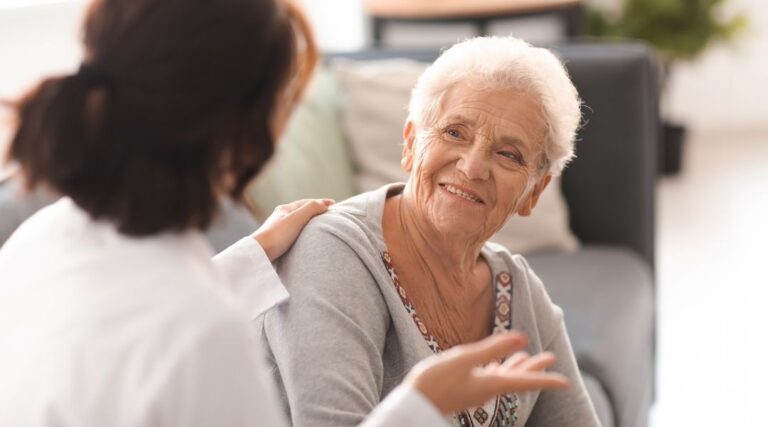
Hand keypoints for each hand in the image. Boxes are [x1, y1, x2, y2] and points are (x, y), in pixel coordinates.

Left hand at [252, 198, 333, 260]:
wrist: (259, 254)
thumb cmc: (277, 235)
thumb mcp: (297, 218)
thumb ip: (311, 209)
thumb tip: (324, 205)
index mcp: (284, 209)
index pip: (306, 202)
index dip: (320, 202)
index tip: (333, 204)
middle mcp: (280, 217)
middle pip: (301, 211)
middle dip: (314, 210)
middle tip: (327, 212)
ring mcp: (278, 229)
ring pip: (297, 222)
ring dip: (308, 221)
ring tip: (318, 224)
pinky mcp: (277, 242)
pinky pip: (293, 232)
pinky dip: (303, 231)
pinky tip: (305, 238)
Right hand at [403, 332, 568, 414]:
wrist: (412, 404)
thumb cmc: (435, 381)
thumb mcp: (463, 359)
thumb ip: (492, 348)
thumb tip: (522, 337)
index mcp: (491, 384)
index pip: (525, 381)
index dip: (546, 379)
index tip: (566, 382)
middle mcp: (487, 389)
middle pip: (517, 378)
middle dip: (534, 367)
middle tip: (550, 357)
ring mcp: (476, 389)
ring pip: (504, 377)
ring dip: (517, 366)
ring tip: (527, 356)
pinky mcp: (465, 387)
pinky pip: (489, 377)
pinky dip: (498, 368)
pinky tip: (495, 364)